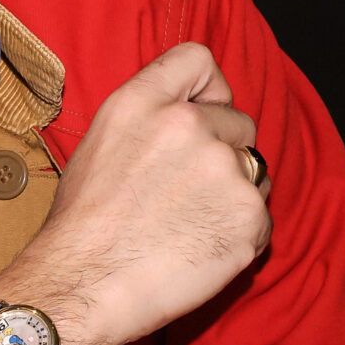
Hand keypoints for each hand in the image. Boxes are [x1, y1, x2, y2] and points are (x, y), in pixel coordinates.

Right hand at [0, 42, 269, 344]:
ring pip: (254, 170)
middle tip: (185, 192)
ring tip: (189, 223)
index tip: (201, 116)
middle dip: (223, 151)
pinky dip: (240, 234)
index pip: (198, 60)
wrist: (83, 285)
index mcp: (142, 103)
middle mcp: (188, 125)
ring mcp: (224, 170)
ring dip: (234, 192)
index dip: (208, 90)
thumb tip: (192, 111)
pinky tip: (200, 248)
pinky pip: (261, 217)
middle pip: (239, 122)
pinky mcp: (248, 216)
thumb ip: (149, 114)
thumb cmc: (83, 223)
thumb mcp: (100, 141)